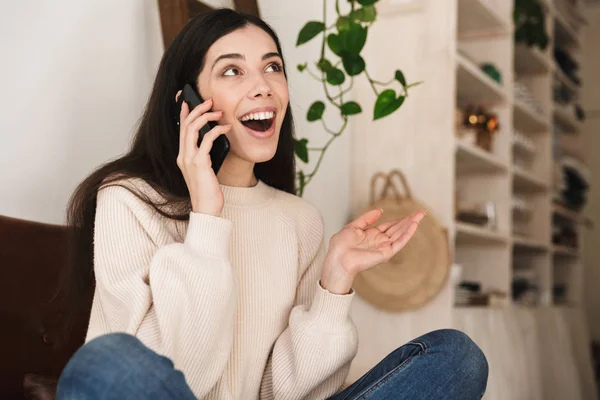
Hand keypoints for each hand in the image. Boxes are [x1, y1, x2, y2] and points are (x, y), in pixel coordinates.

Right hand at [176, 95, 230, 216]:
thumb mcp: (205, 170)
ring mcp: (189, 159)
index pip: (181, 130)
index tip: (188, 101)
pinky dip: (217, 130)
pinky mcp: (199, 163)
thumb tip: (213, 140)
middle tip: (209, 101)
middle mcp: (183, 156)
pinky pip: (207, 139)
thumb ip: (205, 156)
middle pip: (185, 124)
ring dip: (206, 116)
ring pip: (192, 128)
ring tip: (218, 111)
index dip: (184, 113)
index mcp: (183, 157)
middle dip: (197, 109)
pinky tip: (226, 128)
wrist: (206, 208)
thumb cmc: (208, 191)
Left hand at [320, 209, 425, 294]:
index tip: (411, 213)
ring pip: (401, 234)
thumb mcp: (353, 226)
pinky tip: (414, 225)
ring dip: (411, 225)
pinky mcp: (386, 253)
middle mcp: (380, 241)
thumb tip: (380, 210)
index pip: (390, 226)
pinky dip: (407, 234)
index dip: (400, 219)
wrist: (338, 258)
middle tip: (422, 212)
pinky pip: (399, 242)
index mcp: (372, 235)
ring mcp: (384, 247)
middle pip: (398, 229)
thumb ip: (367, 218)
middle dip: (410, 220)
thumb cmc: (341, 245)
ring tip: (421, 216)